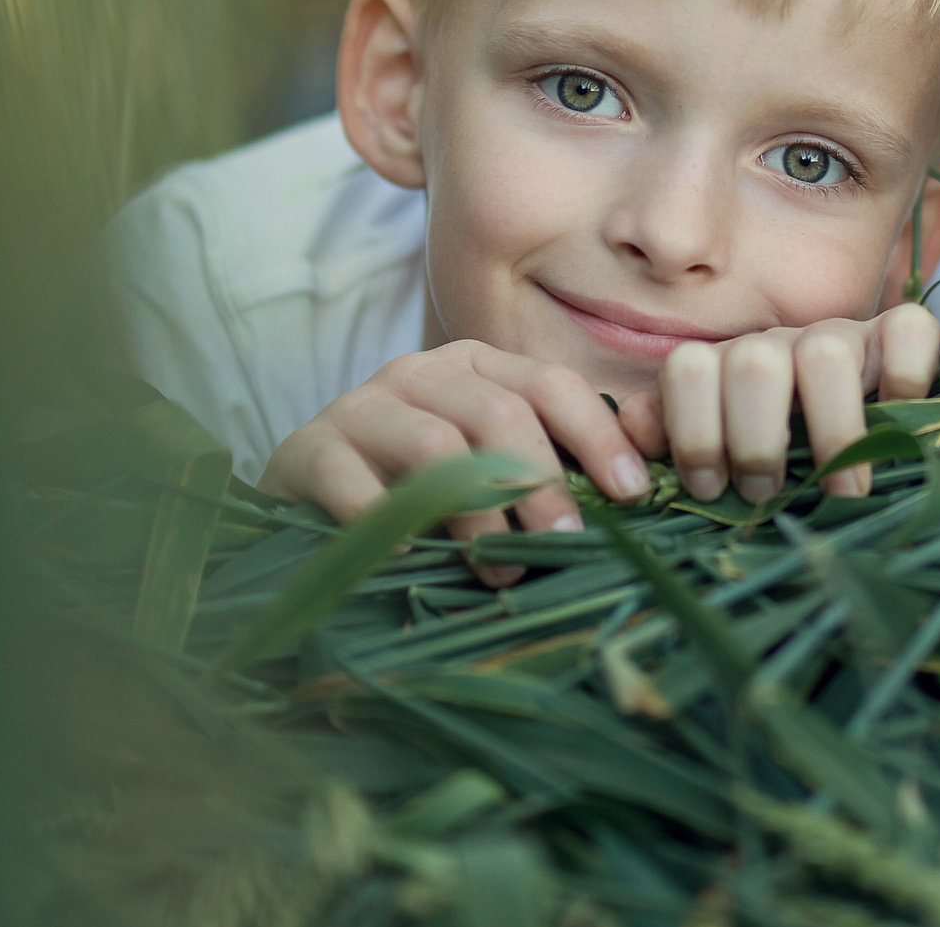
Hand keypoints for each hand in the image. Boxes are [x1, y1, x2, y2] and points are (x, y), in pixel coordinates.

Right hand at [261, 340, 663, 585]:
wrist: (303, 505)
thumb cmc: (416, 495)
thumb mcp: (486, 470)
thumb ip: (548, 467)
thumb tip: (636, 488)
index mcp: (474, 368)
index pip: (550, 385)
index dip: (598, 435)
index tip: (632, 493)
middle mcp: (418, 373)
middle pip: (499, 411)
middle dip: (543, 482)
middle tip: (566, 542)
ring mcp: (359, 407)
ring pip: (436, 444)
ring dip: (478, 513)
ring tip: (496, 570)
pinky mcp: (307, 450)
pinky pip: (356, 484)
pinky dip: (391, 526)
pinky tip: (412, 559)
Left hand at [636, 302, 939, 505]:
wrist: (869, 430)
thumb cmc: (785, 453)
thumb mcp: (727, 450)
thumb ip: (676, 434)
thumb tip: (632, 423)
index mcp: (730, 365)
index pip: (688, 368)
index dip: (692, 434)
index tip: (710, 489)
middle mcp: (783, 343)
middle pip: (751, 363)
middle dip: (754, 441)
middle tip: (766, 494)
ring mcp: (846, 336)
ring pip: (824, 354)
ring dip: (828, 430)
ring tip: (840, 490)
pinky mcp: (903, 337)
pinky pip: (909, 331)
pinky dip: (906, 377)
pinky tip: (901, 419)